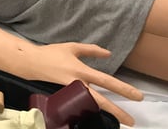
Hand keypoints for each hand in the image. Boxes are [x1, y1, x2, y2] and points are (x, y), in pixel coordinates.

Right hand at [23, 43, 141, 125]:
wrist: (30, 63)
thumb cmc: (51, 53)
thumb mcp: (72, 47)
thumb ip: (91, 50)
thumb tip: (108, 54)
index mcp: (81, 70)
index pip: (106, 81)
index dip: (123, 89)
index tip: (137, 96)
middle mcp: (77, 84)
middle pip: (101, 101)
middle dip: (117, 111)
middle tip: (131, 121)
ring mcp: (70, 92)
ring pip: (91, 106)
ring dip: (106, 112)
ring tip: (120, 119)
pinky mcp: (64, 97)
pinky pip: (80, 106)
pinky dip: (90, 110)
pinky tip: (98, 114)